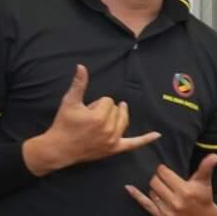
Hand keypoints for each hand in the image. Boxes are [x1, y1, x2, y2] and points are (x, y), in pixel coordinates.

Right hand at [28, 64, 159, 172]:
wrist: (60, 148)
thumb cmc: (64, 124)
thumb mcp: (70, 101)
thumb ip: (79, 84)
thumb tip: (82, 66)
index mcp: (99, 117)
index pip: (108, 101)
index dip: (96, 103)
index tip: (85, 112)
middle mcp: (108, 130)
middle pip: (116, 110)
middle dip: (104, 110)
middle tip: (90, 118)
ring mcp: (113, 141)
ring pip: (123, 120)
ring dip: (117, 116)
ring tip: (107, 117)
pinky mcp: (114, 149)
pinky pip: (133, 144)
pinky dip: (145, 139)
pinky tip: (157, 134)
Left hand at [126, 151, 216, 215]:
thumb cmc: (203, 199)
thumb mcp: (205, 183)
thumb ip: (206, 167)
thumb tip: (214, 156)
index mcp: (185, 191)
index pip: (164, 173)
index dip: (163, 170)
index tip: (165, 171)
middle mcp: (175, 202)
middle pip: (155, 181)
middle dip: (157, 178)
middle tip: (163, 179)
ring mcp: (167, 212)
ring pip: (151, 192)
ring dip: (154, 188)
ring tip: (162, 189)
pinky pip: (145, 204)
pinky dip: (136, 196)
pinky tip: (129, 188)